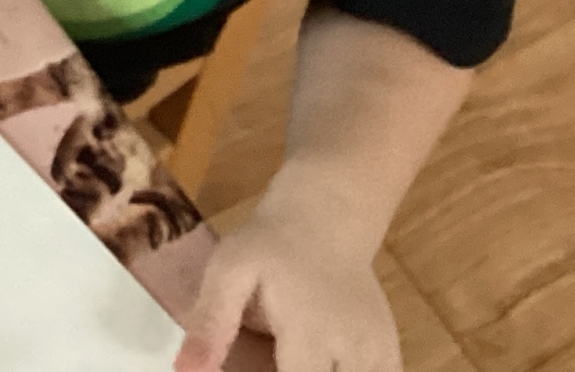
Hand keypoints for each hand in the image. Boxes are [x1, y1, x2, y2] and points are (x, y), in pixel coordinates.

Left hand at [177, 210, 399, 371]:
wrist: (327, 218)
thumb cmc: (271, 244)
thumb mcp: (229, 270)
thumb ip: (211, 324)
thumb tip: (184, 371)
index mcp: (311, 335)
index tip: (246, 368)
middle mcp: (354, 354)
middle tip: (266, 356)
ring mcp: (379, 357)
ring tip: (287, 356)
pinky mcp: (390, 357)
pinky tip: (315, 360)